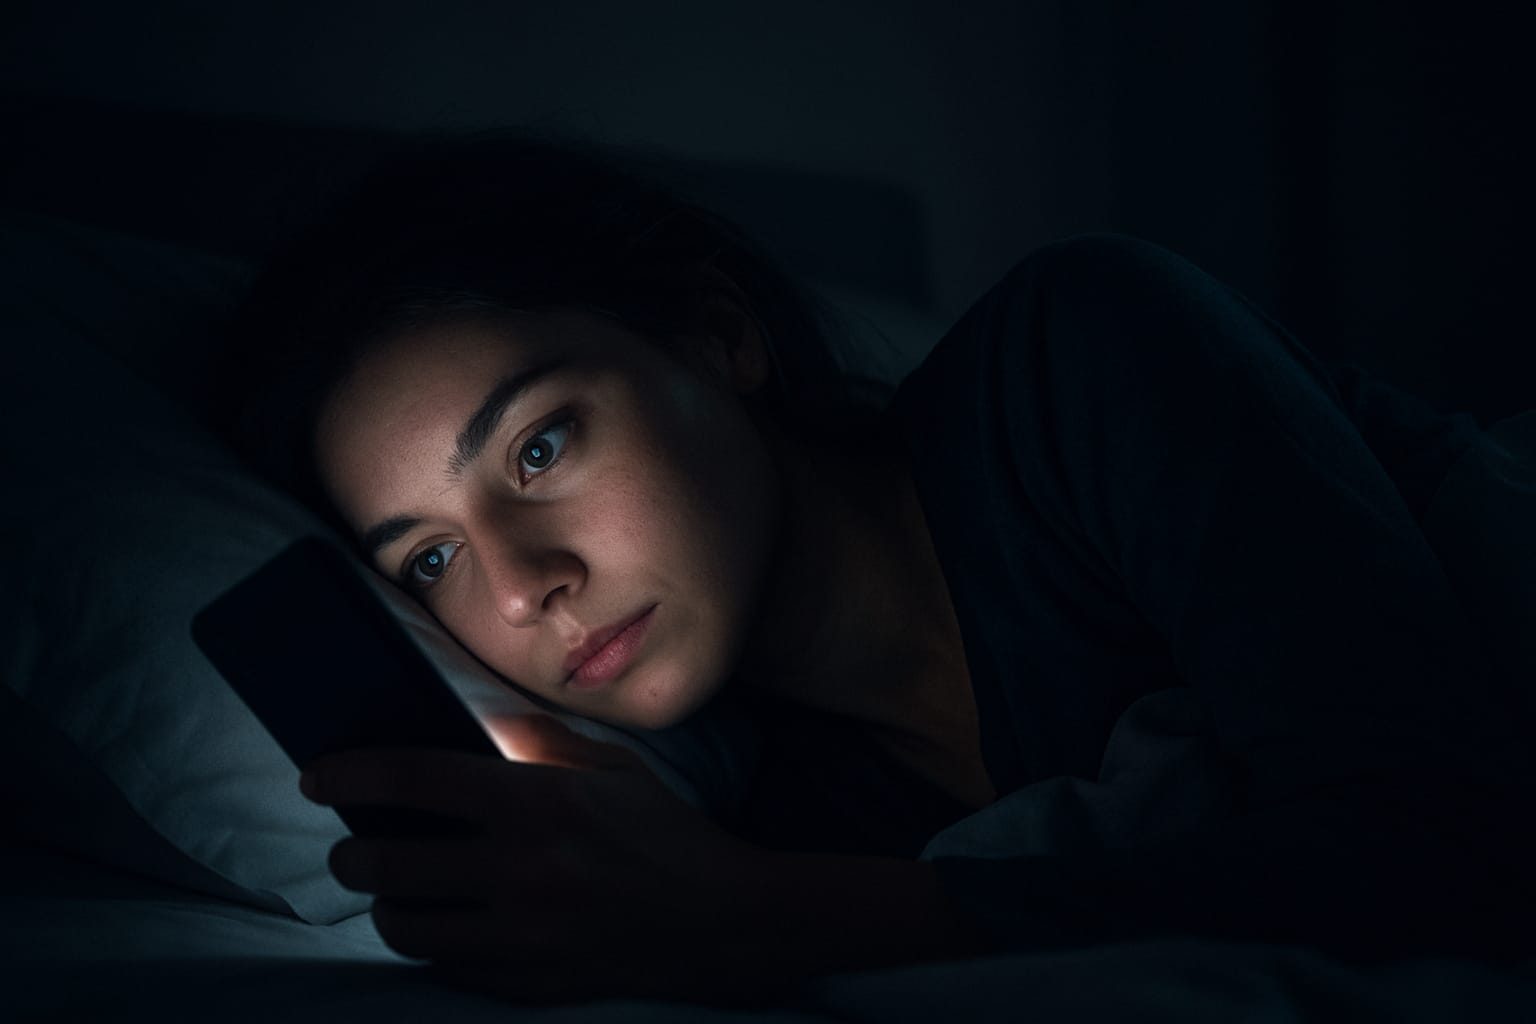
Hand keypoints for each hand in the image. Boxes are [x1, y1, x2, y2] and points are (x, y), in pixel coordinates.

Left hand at [300, 714, 780, 1003]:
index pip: (420, 781)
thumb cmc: (666, 835)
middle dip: (352, 853)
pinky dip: (434, 944)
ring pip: (407, 928)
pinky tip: (443, 924)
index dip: (356, 774)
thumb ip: (539, 741)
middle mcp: (524, 871)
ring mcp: (523, 937)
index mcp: (542, 804)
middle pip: (393, 863)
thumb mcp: (612, 768)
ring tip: (392, 891)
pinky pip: (448, 968)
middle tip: (352, 845)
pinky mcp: (528, 984)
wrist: (721, 924)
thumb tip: (475, 725)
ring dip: (385, 906)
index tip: (317, 775)